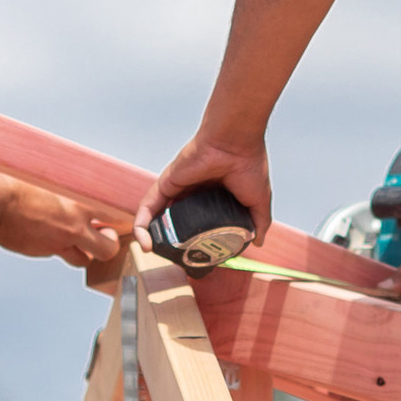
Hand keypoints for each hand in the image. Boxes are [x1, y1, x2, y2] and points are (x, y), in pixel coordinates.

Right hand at [0, 176, 122, 266]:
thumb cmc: (18, 182)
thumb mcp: (52, 178)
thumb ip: (70, 187)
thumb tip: (80, 187)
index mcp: (81, 201)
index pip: (116, 214)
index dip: (120, 218)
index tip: (117, 216)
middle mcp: (75, 224)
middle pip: (109, 247)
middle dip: (108, 244)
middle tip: (102, 234)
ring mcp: (60, 240)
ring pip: (85, 259)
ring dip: (84, 252)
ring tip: (77, 238)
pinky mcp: (44, 250)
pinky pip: (61, 255)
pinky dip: (60, 249)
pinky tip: (50, 235)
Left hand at [137, 131, 272, 246]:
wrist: (235, 142)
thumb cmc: (249, 165)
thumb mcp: (258, 201)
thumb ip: (258, 222)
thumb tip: (258, 242)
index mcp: (213, 196)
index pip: (200, 222)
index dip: (197, 239)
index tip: (198, 256)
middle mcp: (192, 193)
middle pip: (177, 221)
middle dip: (171, 241)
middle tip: (174, 258)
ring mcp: (177, 189)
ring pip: (158, 216)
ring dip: (152, 236)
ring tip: (153, 253)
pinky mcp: (165, 184)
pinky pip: (148, 207)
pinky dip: (142, 225)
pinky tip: (145, 243)